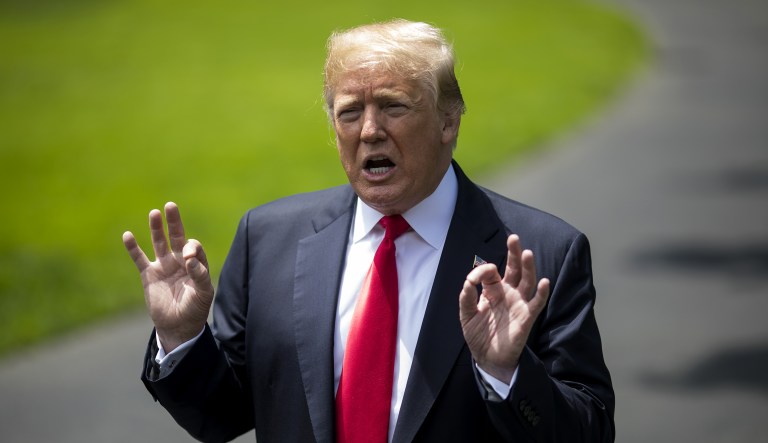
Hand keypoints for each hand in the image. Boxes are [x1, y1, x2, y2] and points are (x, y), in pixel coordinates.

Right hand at [122, 202, 213, 351]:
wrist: (178, 326)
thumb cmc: (195, 309)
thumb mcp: (203, 293)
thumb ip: (200, 275)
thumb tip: (190, 259)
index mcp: (196, 263)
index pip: (193, 246)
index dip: (190, 248)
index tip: (187, 258)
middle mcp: (179, 261)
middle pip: (176, 237)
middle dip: (174, 222)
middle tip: (170, 206)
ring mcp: (163, 266)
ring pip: (159, 243)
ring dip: (156, 228)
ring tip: (154, 213)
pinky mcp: (149, 275)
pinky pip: (139, 259)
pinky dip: (133, 248)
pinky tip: (128, 235)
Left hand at [459, 234, 549, 383]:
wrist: (488, 358)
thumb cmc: (479, 335)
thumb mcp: (466, 315)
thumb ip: (466, 297)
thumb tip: (468, 281)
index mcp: (493, 291)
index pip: (491, 273)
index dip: (484, 270)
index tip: (475, 277)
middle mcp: (508, 294)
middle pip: (514, 270)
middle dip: (514, 254)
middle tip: (514, 238)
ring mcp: (519, 305)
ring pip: (527, 282)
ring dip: (528, 268)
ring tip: (528, 253)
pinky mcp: (526, 318)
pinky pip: (537, 304)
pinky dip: (543, 293)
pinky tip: (546, 282)